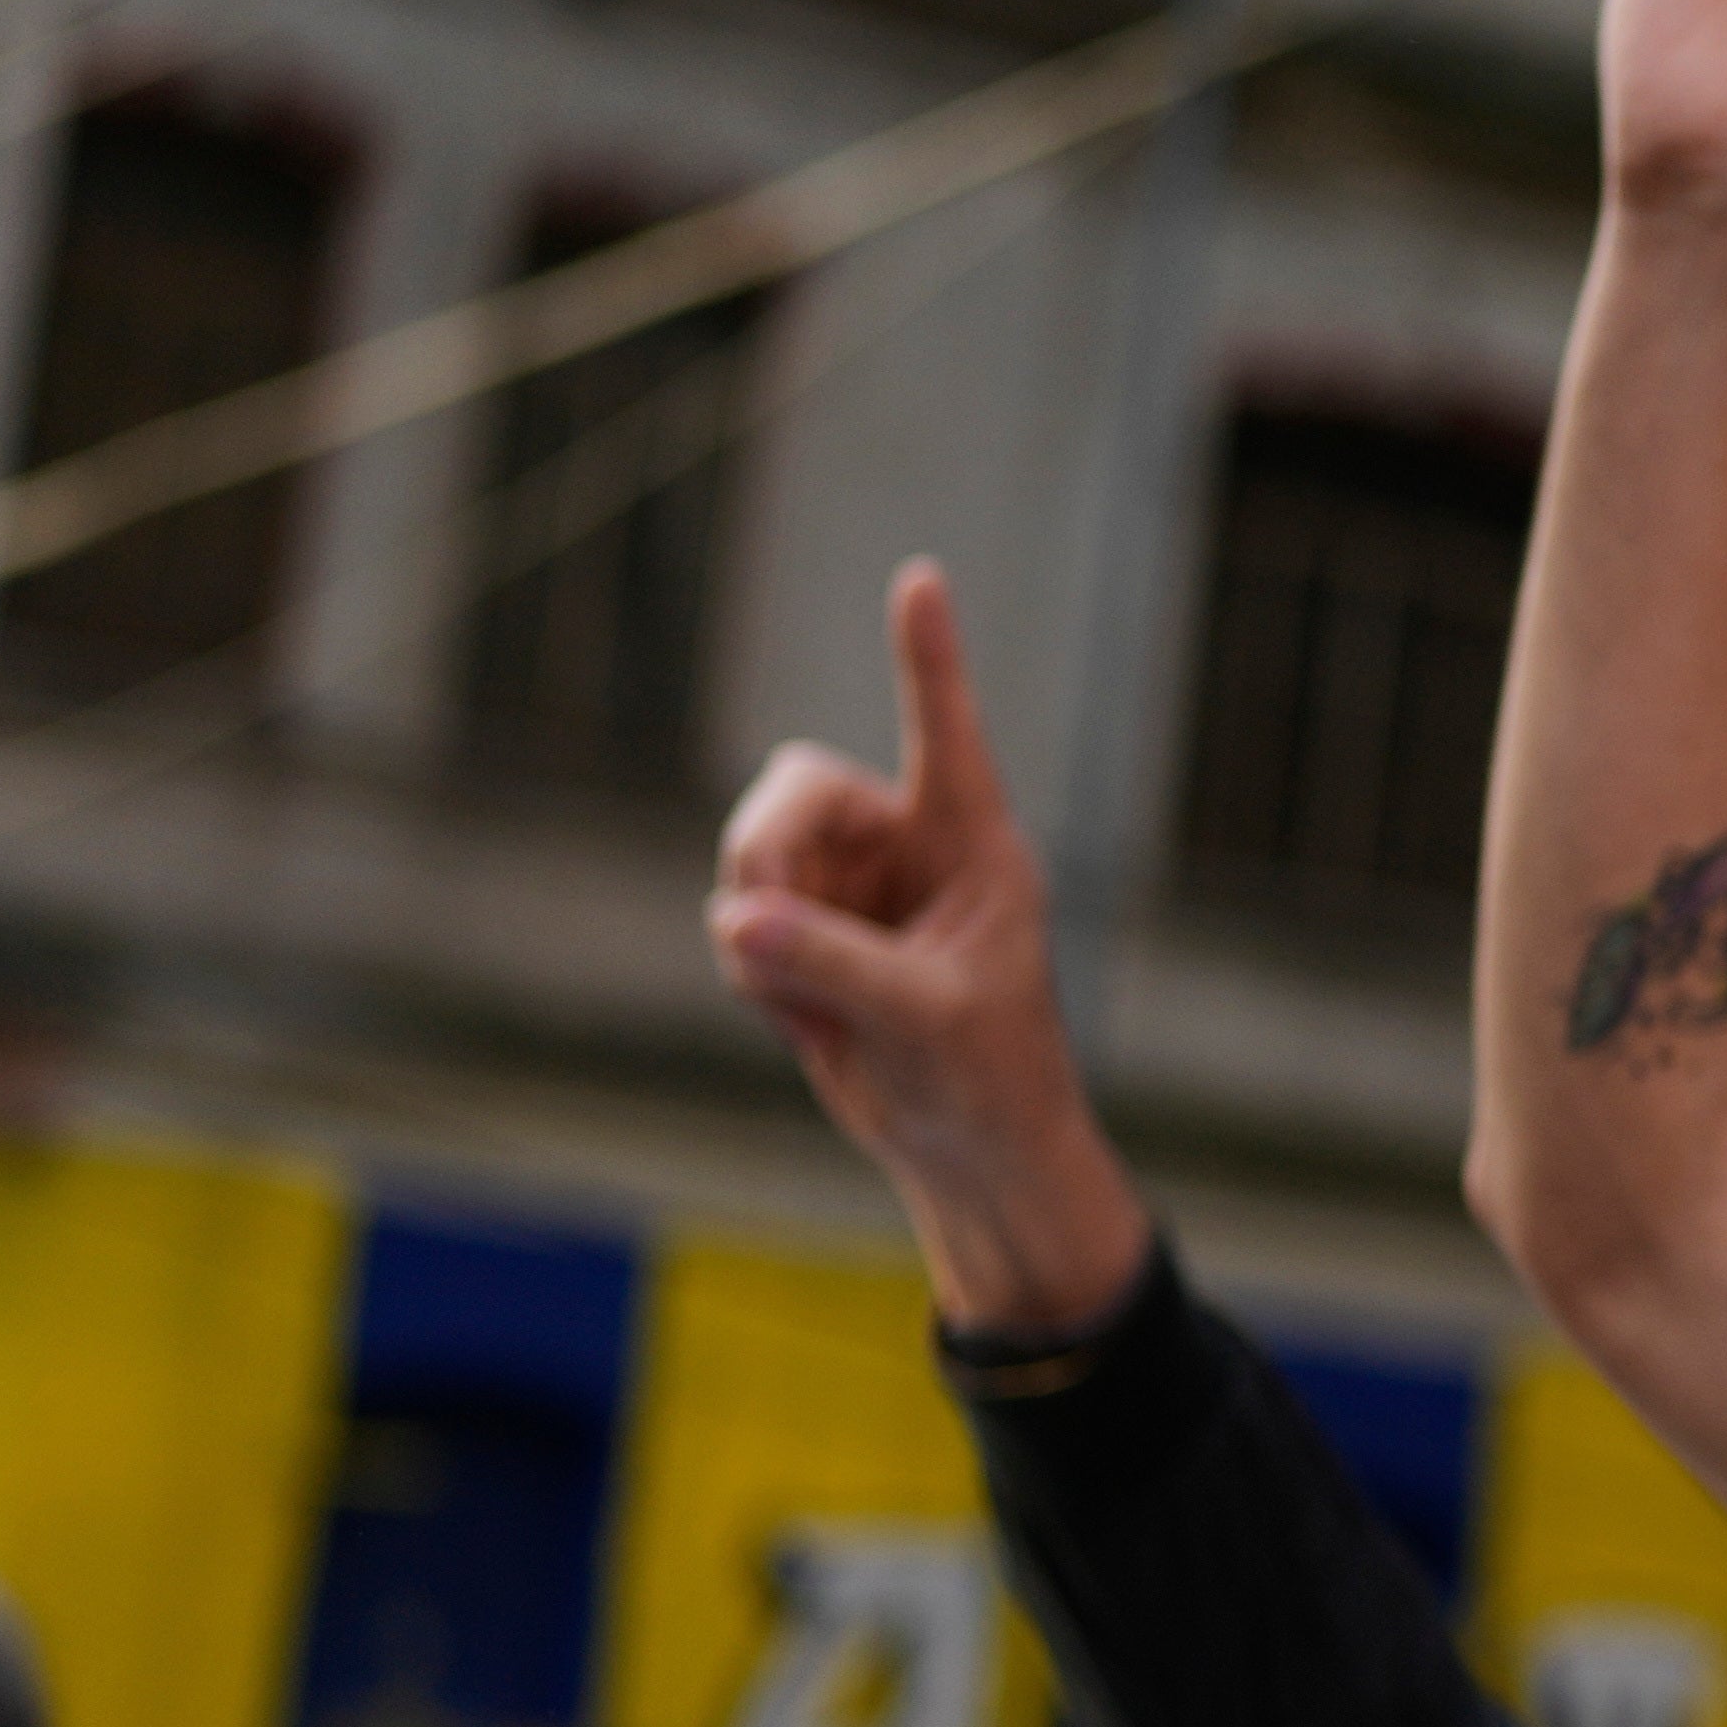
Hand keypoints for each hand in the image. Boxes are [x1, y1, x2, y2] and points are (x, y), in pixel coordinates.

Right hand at [708, 564, 1149, 1339]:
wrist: (967, 1146)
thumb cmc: (988, 1076)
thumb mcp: (928, 1020)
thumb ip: (838, 965)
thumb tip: (738, 916)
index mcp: (974, 846)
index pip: (945, 733)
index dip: (927, 658)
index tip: (921, 579)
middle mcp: (909, 849)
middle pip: (796, 790)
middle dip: (764, 851)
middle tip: (758, 924)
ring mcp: (853, 889)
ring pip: (753, 856)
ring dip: (756, 928)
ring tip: (809, 1005)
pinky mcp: (808, 934)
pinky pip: (740, 920)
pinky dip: (751, 971)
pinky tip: (801, 1023)